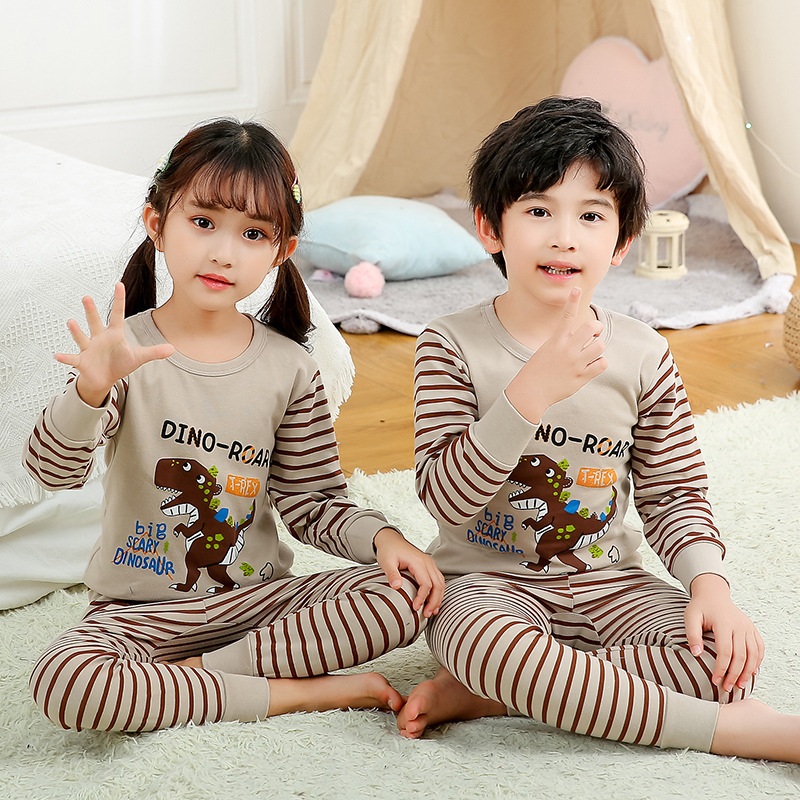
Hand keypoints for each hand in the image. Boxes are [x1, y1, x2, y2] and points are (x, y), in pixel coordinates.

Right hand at [56, 283, 174, 406]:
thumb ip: (154, 352)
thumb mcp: (138, 358)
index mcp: (114, 334)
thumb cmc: (120, 364)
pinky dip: (65, 357)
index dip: (119, 300)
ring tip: (71, 321)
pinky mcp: (82, 361)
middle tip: (86, 297)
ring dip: (76, 331)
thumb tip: (173, 349)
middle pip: (95, 322)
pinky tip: (57, 355)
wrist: (104, 378)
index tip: (119, 284)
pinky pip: (72, 358)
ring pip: (82, 337)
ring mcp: (89, 348)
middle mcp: (100, 338)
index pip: (118, 314)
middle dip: (91, 311)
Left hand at [373, 528, 444, 617]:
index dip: (422, 598)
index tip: (415, 608)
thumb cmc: (388, 550)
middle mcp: (427, 562)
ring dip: (438, 598)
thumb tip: (397, 587)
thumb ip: (392, 574)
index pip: (426, 583)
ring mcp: (429, 563)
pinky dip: (438, 591)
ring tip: (432, 611)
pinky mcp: (428, 565)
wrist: (390, 539)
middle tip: (427, 615)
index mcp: (418, 562)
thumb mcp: (386, 562)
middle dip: (434, 601)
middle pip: (438, 584)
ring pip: (441, 583)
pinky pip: (438, 579)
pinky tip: (433, 601)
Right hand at [505, 287, 605, 423]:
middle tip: (593, 335)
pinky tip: (591, 366)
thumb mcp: (546, 350)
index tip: (577, 288)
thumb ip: (564, 342)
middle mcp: (567, 349)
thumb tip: (585, 339)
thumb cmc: (538, 370)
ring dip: (597, 348)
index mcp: (556, 340)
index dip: (572, 300)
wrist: (531, 392)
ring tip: (589, 354)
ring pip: (600, 346)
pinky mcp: (581, 377)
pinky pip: (602, 364)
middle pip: (592, 327)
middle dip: (596, 329)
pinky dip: (599, 363)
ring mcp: (575, 363)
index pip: (566, 316)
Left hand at [685, 573, 764, 692]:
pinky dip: (758, 661)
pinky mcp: (752, 629)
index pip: (725, 651)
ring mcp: (748, 627)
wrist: (713, 594)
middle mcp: (739, 625)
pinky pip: (760, 647)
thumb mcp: (691, 617)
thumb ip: (692, 634)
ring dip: (748, 672)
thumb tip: (696, 654)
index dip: (721, 669)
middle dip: (734, 675)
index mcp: (724, 622)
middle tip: (727, 688)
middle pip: (741, 656)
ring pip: (753, 654)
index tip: (714, 681)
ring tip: (740, 685)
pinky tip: (752, 672)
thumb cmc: (700, 607)